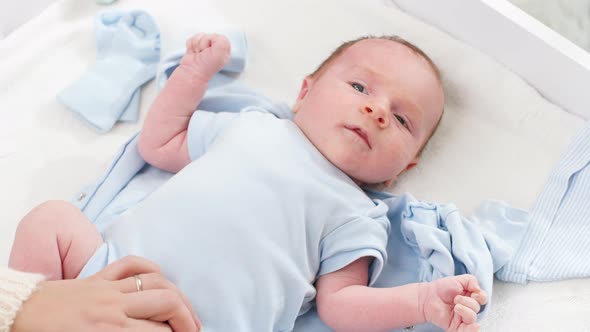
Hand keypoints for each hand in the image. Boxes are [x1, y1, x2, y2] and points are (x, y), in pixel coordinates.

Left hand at [11, 256, 200, 331]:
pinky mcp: (99, 278)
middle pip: (167, 303)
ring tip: (185, 308)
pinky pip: (132, 264)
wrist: (19, 319)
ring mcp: (108, 289)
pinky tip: (160, 277)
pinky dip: (150, 267)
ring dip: (177, 294)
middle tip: (195, 329)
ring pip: (157, 281)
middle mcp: (115, 308)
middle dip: (188, 317)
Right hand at [180, 33, 230, 81]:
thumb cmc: (206, 66)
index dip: (212, 41)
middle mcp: (216, 48)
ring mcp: (205, 47)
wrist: (193, 72)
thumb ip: (222, 40)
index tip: (210, 51)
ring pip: (199, 36)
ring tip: (198, 54)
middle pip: (208, 35)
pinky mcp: (196, 47)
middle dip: (203, 43)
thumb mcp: (220, 52)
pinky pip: (192, 38)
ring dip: (196, 45)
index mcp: (224, 49)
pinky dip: (191, 45)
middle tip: (203, 53)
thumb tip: (212, 37)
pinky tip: (193, 53)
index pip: (219, 37)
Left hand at [422, 274, 486, 331]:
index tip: (474, 293)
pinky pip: (466, 331)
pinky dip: (471, 330)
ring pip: (472, 318)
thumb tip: (479, 289)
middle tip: (456, 298)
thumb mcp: (458, 279)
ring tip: (456, 307)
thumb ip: (471, 280)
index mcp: (470, 297)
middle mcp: (468, 308)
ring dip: (465, 311)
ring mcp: (462, 318)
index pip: (483, 299)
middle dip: (468, 301)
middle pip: (477, 308)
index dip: (481, 297)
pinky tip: (472, 326)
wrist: (427, 297)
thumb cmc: (441, 288)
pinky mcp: (456, 326)